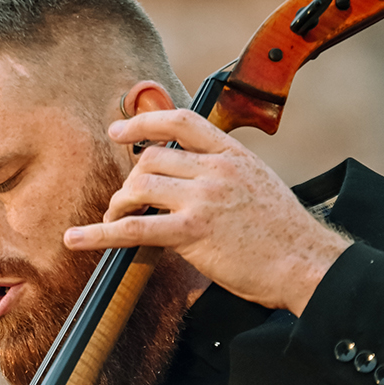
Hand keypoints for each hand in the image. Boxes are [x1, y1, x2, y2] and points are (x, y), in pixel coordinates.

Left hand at [64, 109, 350, 314]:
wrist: (306, 262)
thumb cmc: (285, 235)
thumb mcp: (260, 186)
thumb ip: (225, 176)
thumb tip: (189, 180)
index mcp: (234, 155)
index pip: (182, 122)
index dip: (144, 122)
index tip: (119, 130)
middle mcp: (216, 170)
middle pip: (151, 159)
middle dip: (130, 181)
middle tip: (126, 204)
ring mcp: (204, 199)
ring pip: (139, 187)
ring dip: (119, 206)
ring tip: (117, 222)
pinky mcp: (193, 232)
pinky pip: (133, 228)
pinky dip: (99, 234)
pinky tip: (76, 239)